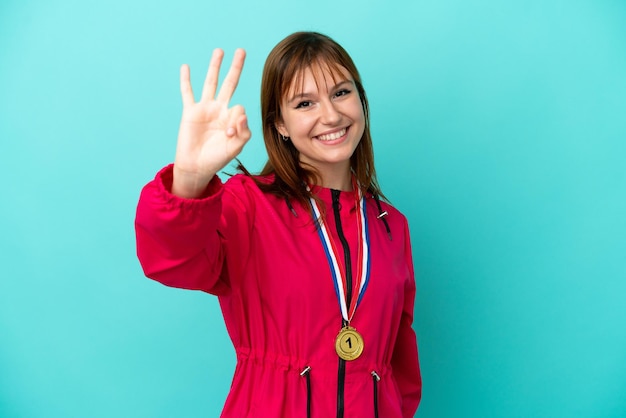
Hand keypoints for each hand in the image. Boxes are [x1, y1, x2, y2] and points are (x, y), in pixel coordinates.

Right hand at [172, 48, 250, 197]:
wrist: (196, 166)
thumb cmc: (217, 158)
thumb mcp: (236, 147)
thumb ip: (244, 131)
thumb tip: (241, 112)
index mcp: (232, 118)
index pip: (239, 108)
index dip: (236, 120)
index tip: (229, 133)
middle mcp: (219, 109)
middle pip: (229, 83)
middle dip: (236, 68)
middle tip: (241, 50)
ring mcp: (204, 109)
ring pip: (210, 82)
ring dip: (214, 66)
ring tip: (219, 51)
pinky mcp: (190, 112)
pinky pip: (187, 93)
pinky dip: (186, 80)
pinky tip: (186, 66)